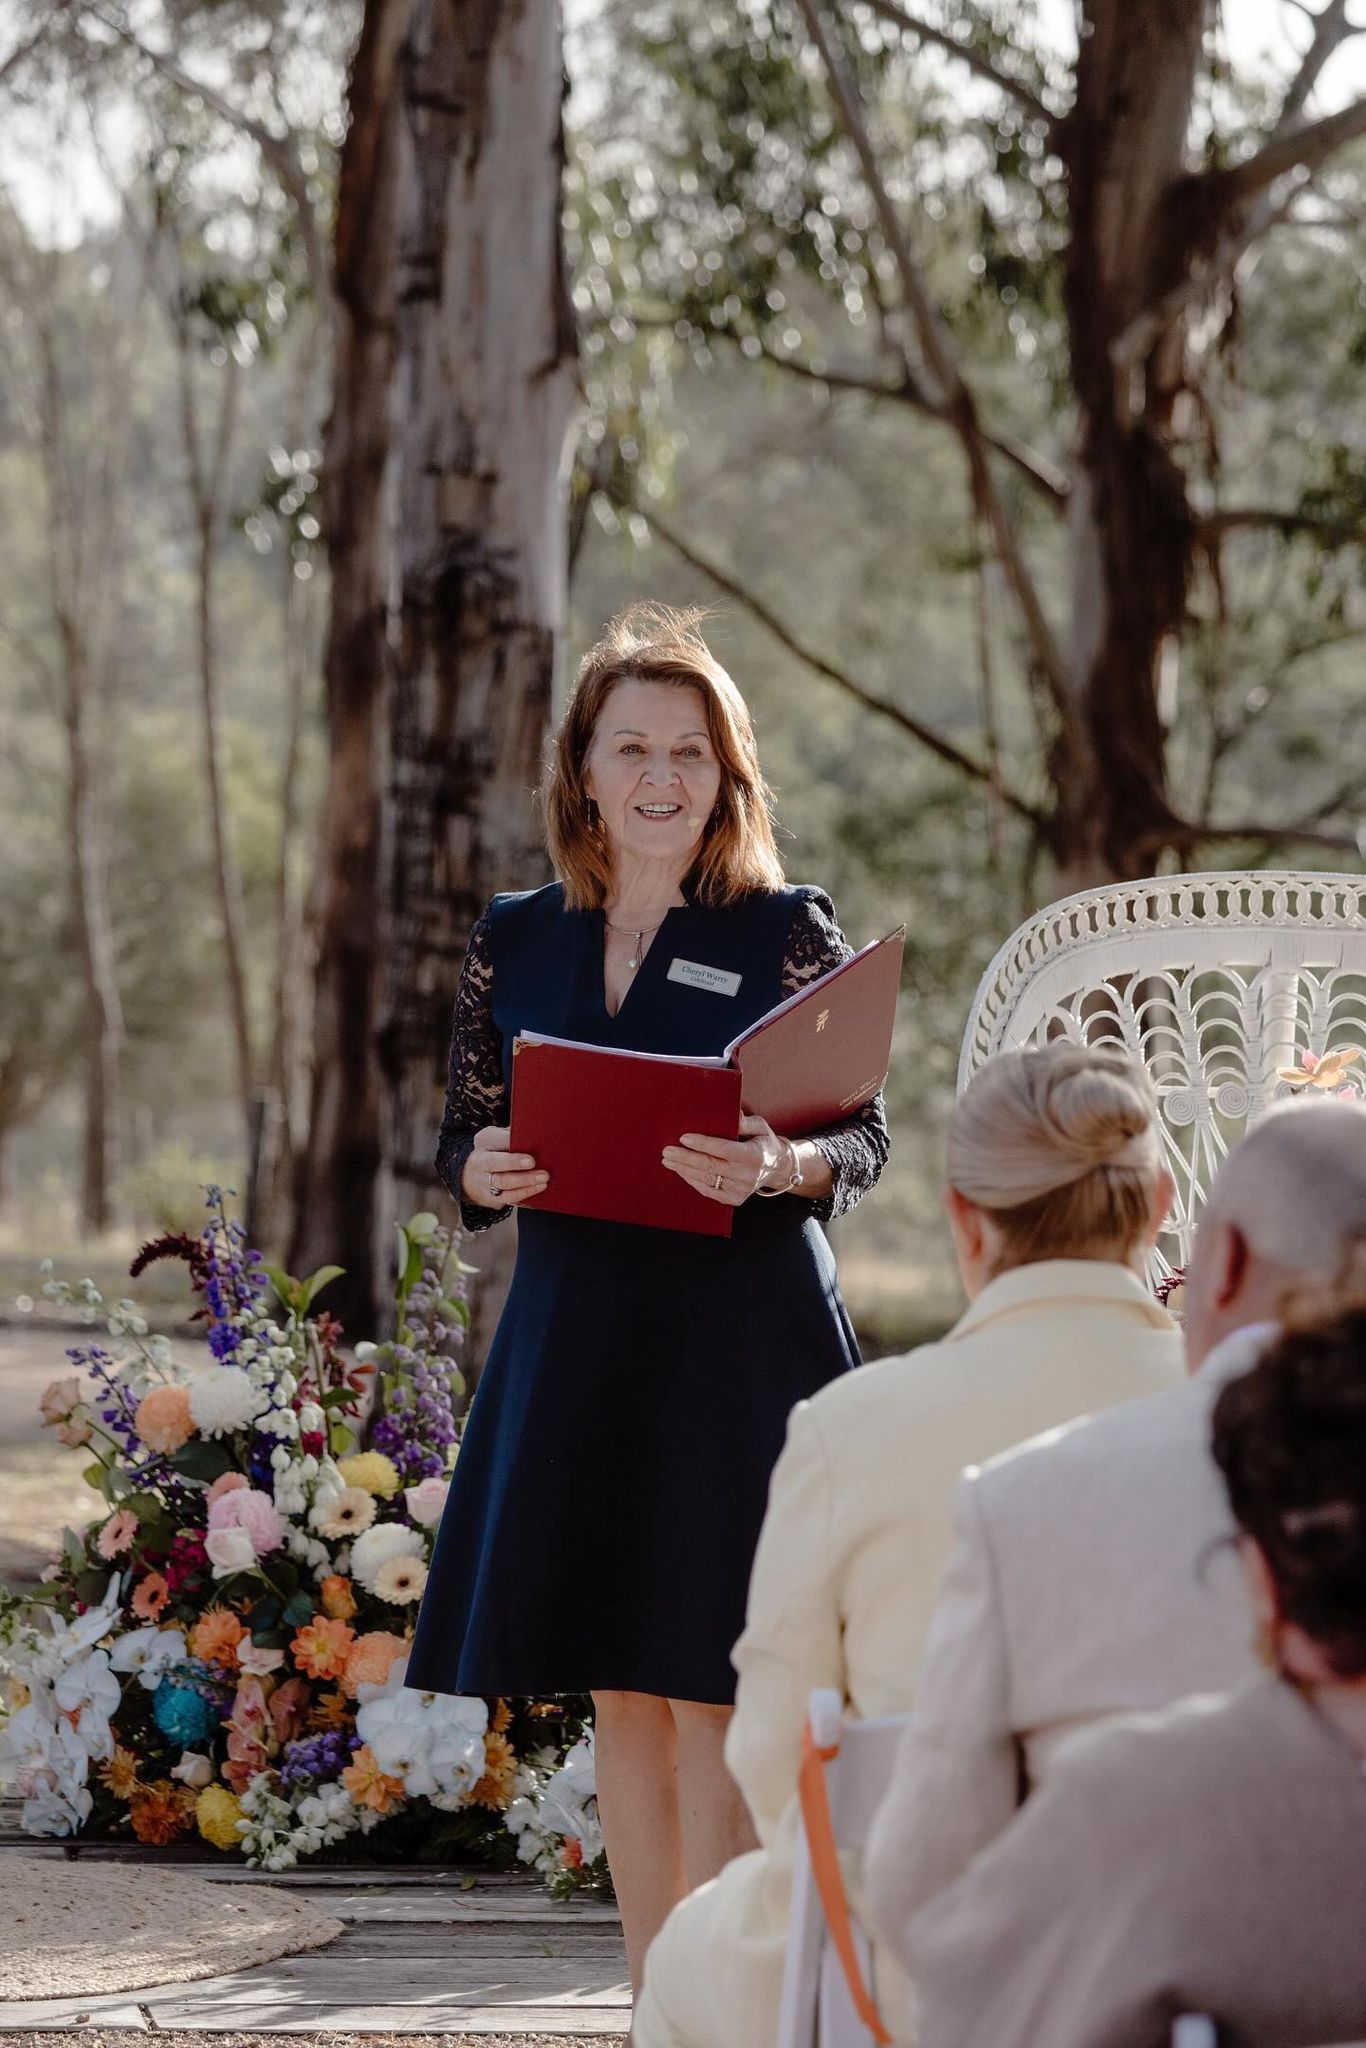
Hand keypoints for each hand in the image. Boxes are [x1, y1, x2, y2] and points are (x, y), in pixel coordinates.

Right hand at [461, 1125, 548, 1209]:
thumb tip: (532, 1133)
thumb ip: (510, 1135)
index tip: (524, 1139)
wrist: (469, 1176)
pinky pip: (508, 1197)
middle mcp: (480, 1162)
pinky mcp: (490, 1198)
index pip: (494, 1139)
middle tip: (532, 1162)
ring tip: (543, 1178)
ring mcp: (484, 1182)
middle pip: (494, 1162)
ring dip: (525, 1181)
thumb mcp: (496, 1138)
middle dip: (514, 1162)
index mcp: (484, 1142)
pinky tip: (537, 1187)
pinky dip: (524, 1193)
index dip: (508, 1140)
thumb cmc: (492, 1153)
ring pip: (502, 1183)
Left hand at [662, 1114, 791, 1207]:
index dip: (702, 1144)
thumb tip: (733, 1113)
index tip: (683, 1137)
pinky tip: (681, 1171)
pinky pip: (708, 1191)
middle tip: (667, 1151)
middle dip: (685, 1158)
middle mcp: (746, 1175)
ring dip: (684, 1170)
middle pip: (709, 1166)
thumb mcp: (760, 1127)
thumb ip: (745, 1122)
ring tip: (668, 1160)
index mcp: (753, 1155)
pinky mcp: (734, 1199)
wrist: (777, 1168)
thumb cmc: (764, 1142)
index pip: (723, 1149)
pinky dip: (693, 1181)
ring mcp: (740, 1190)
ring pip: (706, 1180)